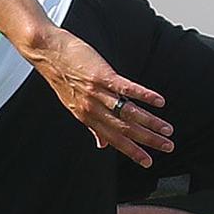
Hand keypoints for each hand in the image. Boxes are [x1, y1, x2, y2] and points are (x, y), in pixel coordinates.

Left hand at [28, 27, 172, 166]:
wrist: (46, 51)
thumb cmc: (61, 75)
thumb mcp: (73, 105)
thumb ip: (91, 126)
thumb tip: (101, 145)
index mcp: (86, 117)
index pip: (114, 139)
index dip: (132, 151)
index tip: (148, 161)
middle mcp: (92, 108)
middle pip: (125, 129)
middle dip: (148, 140)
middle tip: (167, 147)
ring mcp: (97, 92)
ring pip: (128, 112)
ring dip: (150, 122)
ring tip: (167, 129)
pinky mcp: (101, 75)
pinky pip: (126, 89)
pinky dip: (144, 96)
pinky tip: (159, 102)